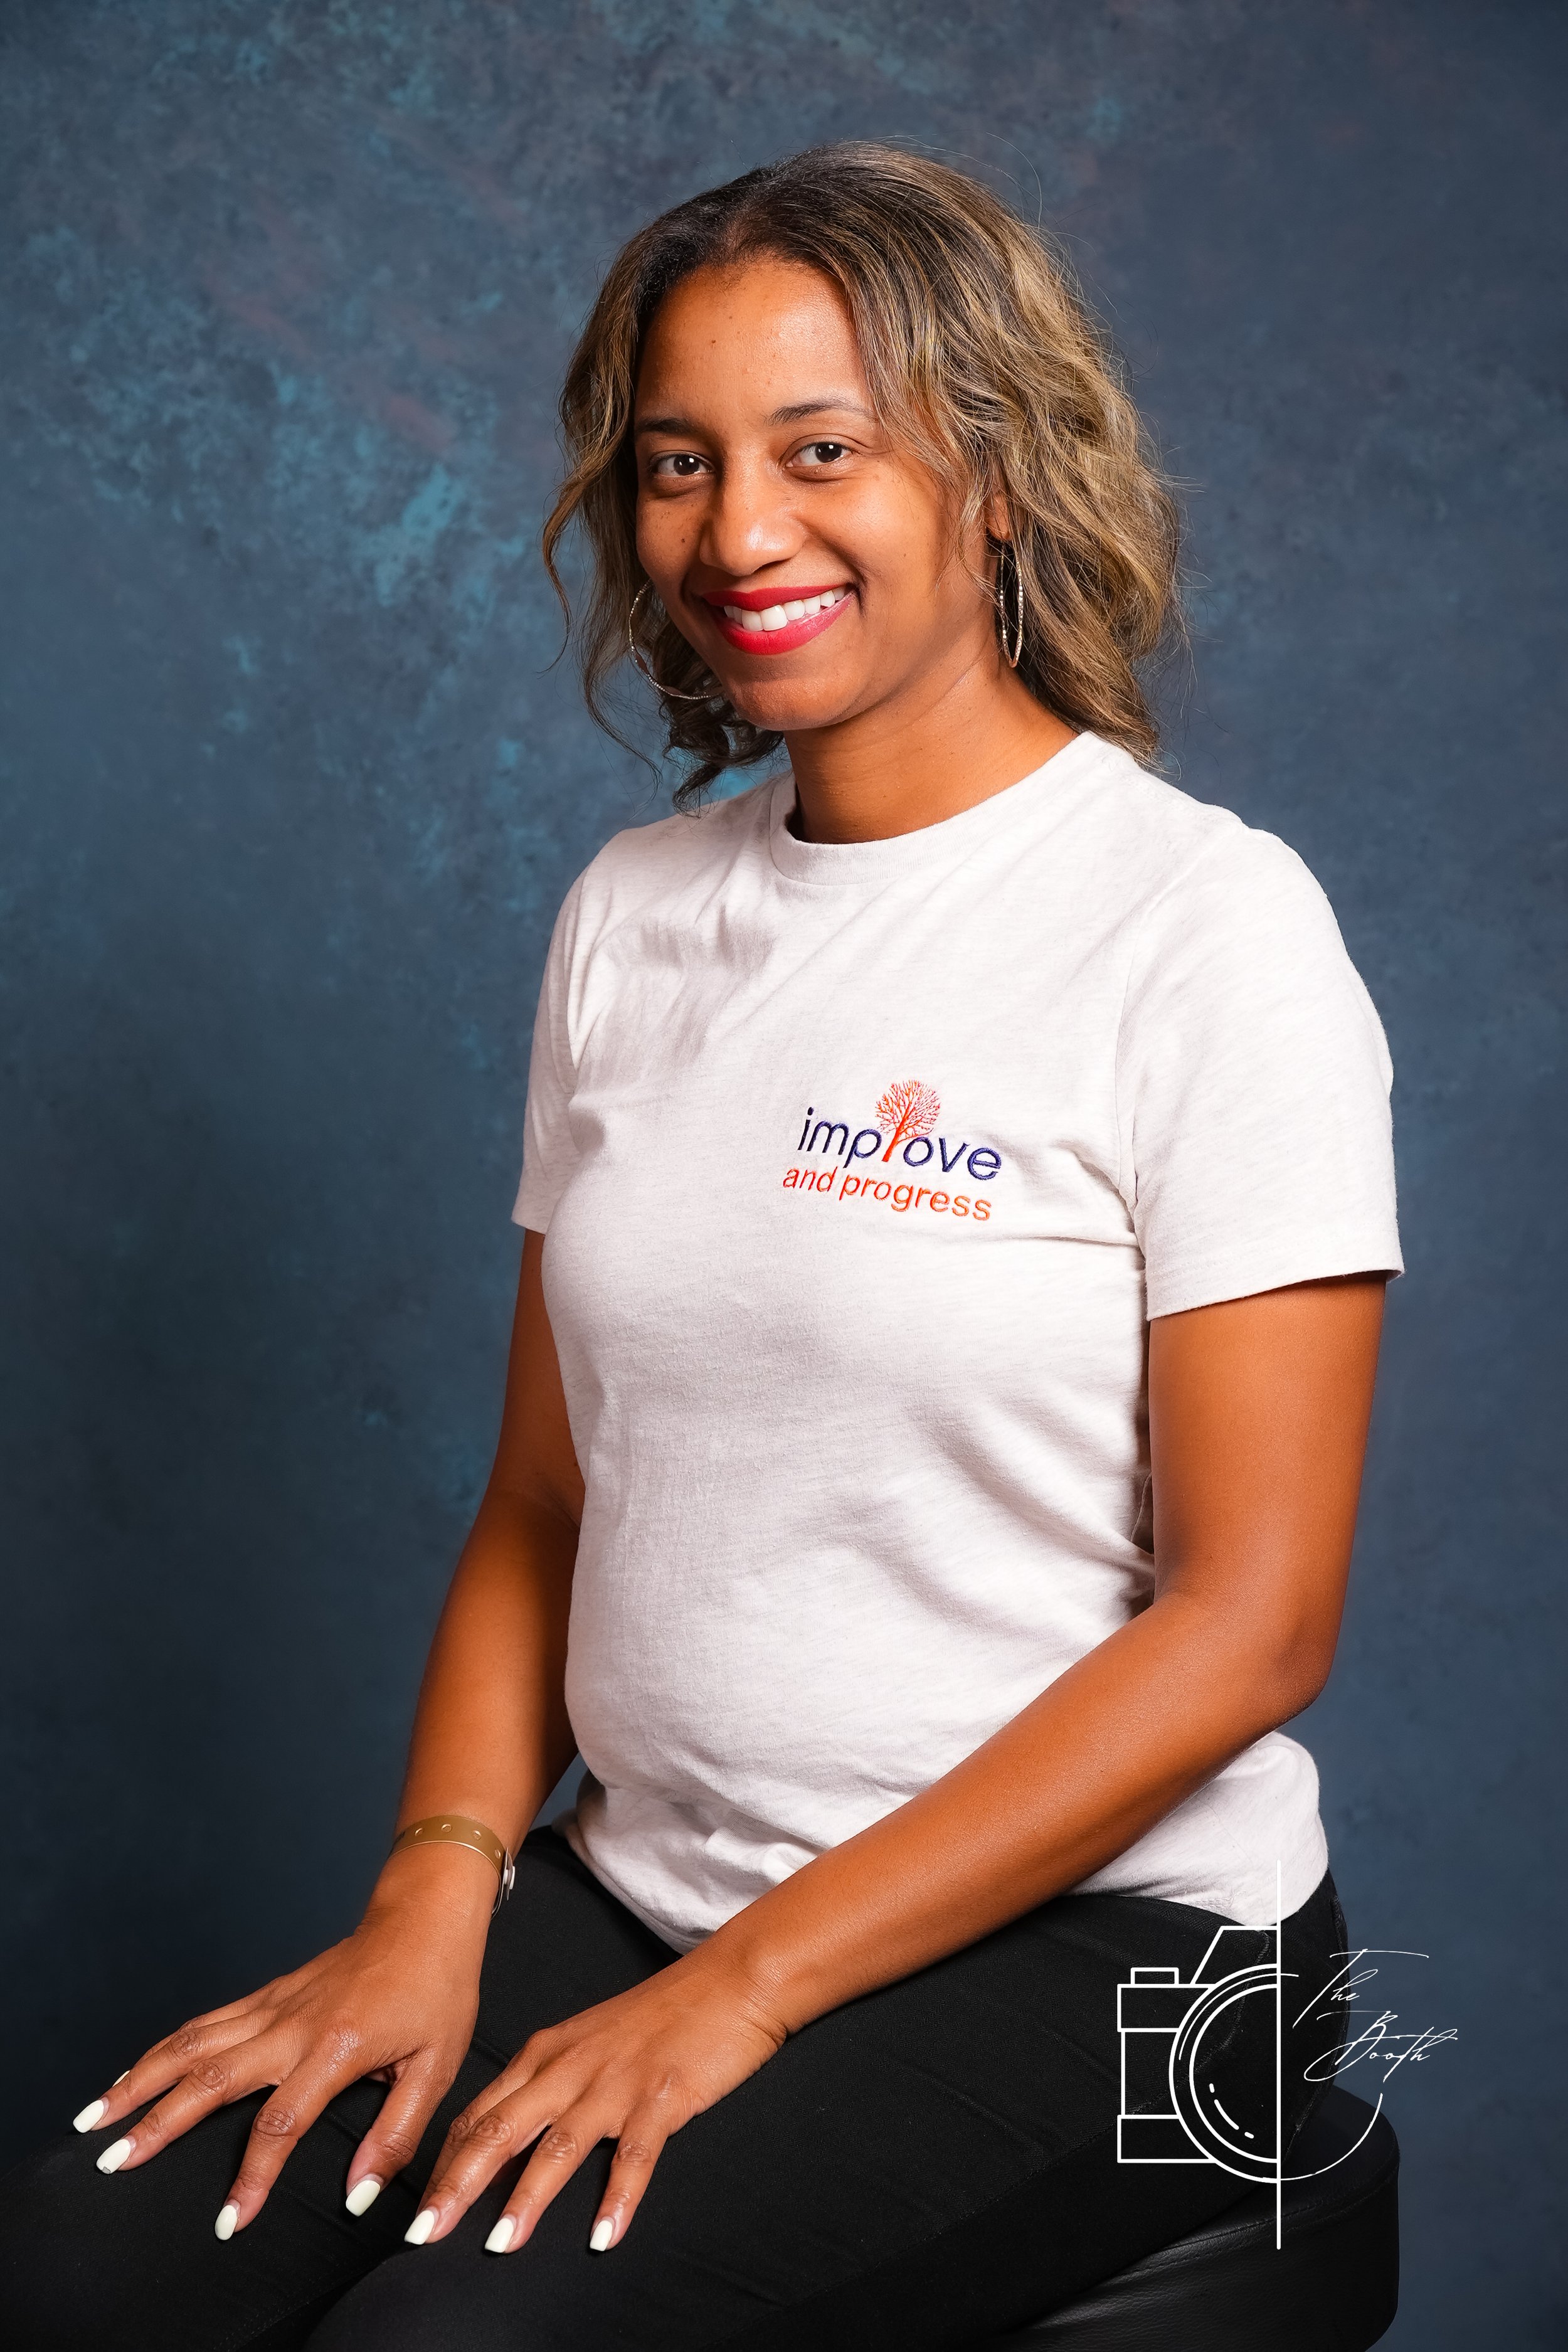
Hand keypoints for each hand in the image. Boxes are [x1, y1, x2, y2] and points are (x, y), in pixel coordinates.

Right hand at [72, 1844, 495, 2234]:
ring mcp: (274, 2004)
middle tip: (113, 2164)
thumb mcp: (437, 2067)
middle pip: (211, 2077)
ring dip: (140, 2080)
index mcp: (336, 2047)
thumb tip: (357, 2196)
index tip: (229, 2221)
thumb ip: (396, 2135)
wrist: (424, 1917)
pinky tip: (135, 2072)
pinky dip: (163, 2049)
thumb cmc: (436, 1991)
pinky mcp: (268, 1994)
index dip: (252, 2177)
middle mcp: (292, 2023)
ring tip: (94, 2119)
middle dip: (157, 2124)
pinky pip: (205, 2023)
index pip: (280, 2122)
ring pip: (193, 2043)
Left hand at [407, 1946, 786, 2255]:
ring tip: (498, 2245)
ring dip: (526, 2198)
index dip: (442, 2164)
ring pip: (558, 2145)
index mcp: (547, 2052)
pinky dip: (617, 2199)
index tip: (415, 2211)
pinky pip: (635, 2156)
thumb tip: (505, 2141)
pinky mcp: (663, 2096)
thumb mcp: (588, 2043)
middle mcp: (571, 2067)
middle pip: (500, 2130)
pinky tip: (603, 2238)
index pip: (479, 2114)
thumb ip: (548, 2086)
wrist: (730, 1981)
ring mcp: (617, 2083)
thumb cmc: (660, 2017)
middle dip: (457, 2185)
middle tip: (424, 2234)